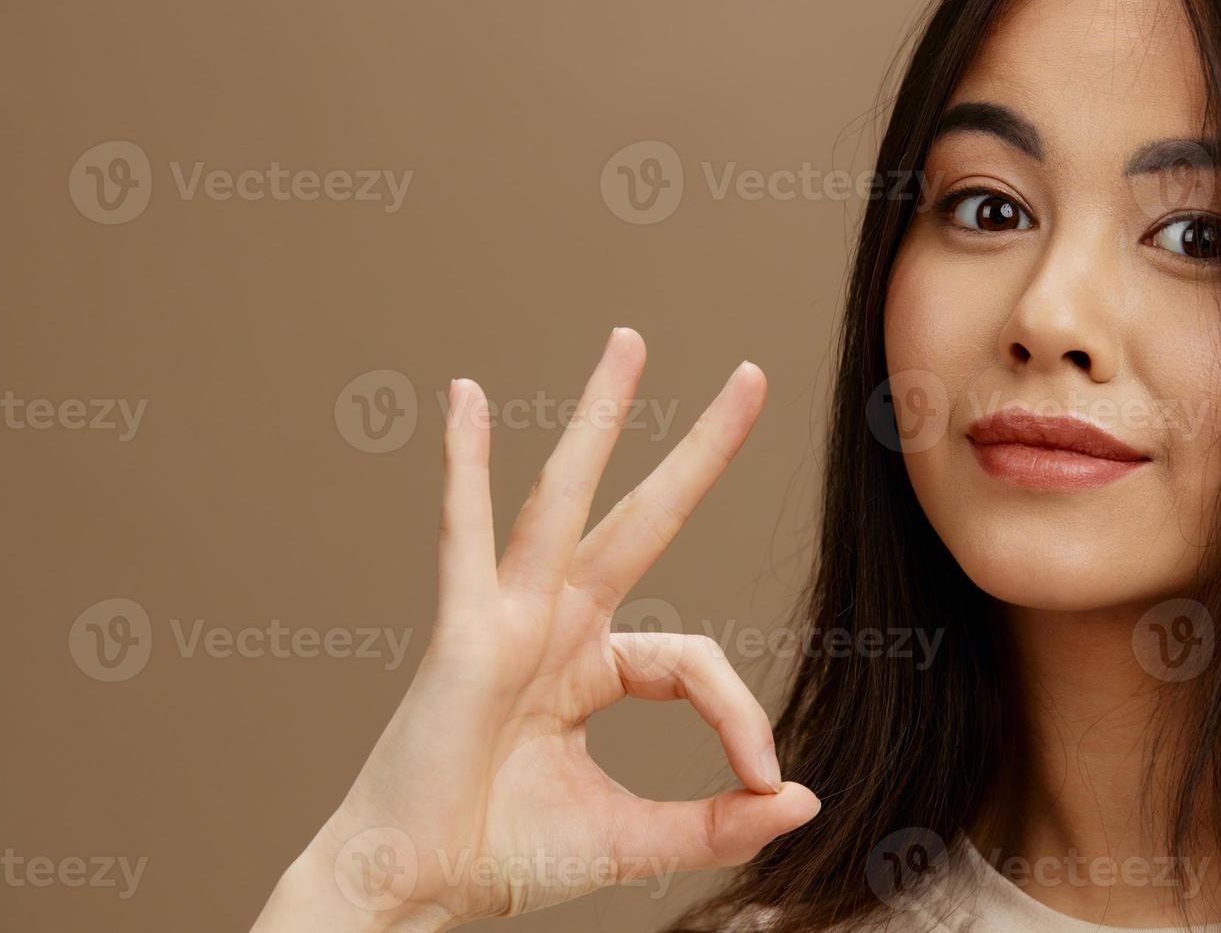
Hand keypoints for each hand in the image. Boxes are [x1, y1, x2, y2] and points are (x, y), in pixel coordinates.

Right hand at [253, 328, 820, 931]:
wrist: (415, 894)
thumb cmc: (503, 859)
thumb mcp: (634, 838)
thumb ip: (717, 821)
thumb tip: (805, 802)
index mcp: (590, 667)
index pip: (690, 660)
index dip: (740, 712)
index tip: (764, 777)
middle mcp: (554, 626)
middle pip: (643, 518)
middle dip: (699, 452)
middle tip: (751, 377)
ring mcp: (508, 619)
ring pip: (563, 499)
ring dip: (597, 419)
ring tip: (630, 343)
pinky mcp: (462, 633)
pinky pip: (464, 537)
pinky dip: (461, 469)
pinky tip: (464, 400)